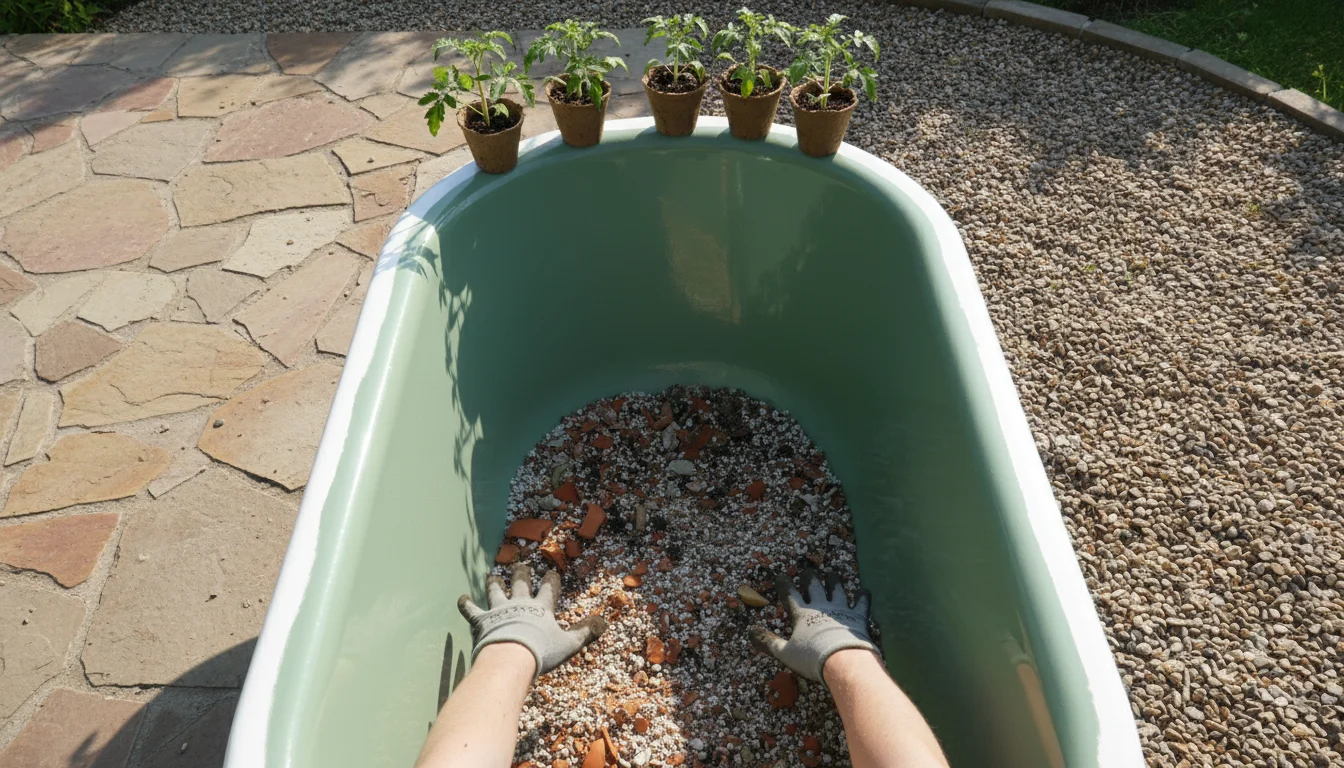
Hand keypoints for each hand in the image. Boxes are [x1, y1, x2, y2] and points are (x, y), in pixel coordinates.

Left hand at [458, 564, 607, 678]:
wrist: (510, 657)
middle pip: (521, 584)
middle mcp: (520, 603)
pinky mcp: (481, 620)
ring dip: (494, 583)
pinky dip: (466, 604)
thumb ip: (585, 632)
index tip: (551, 573)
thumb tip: (604, 622)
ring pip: (495, 591)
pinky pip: (471, 610)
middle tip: (521, 567)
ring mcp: (499, 610)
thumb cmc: (541, 652)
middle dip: (521, 574)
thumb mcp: (568, 644)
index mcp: (541, 608)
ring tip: (492, 575)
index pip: (548, 589)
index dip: (551, 580)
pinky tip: (462, 598)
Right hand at [749, 569, 878, 685]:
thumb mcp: (785, 653)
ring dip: (834, 581)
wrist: (843, 661)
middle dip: (809, 578)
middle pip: (814, 587)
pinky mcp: (858, 616)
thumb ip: (768, 642)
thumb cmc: (811, 658)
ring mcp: (841, 609)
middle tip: (807, 571)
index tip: (781, 576)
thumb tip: (750, 631)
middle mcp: (821, 606)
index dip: (785, 584)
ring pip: (837, 589)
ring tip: (832, 574)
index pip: (790, 595)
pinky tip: (864, 590)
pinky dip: (863, 596)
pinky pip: (861, 602)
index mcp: (802, 614)